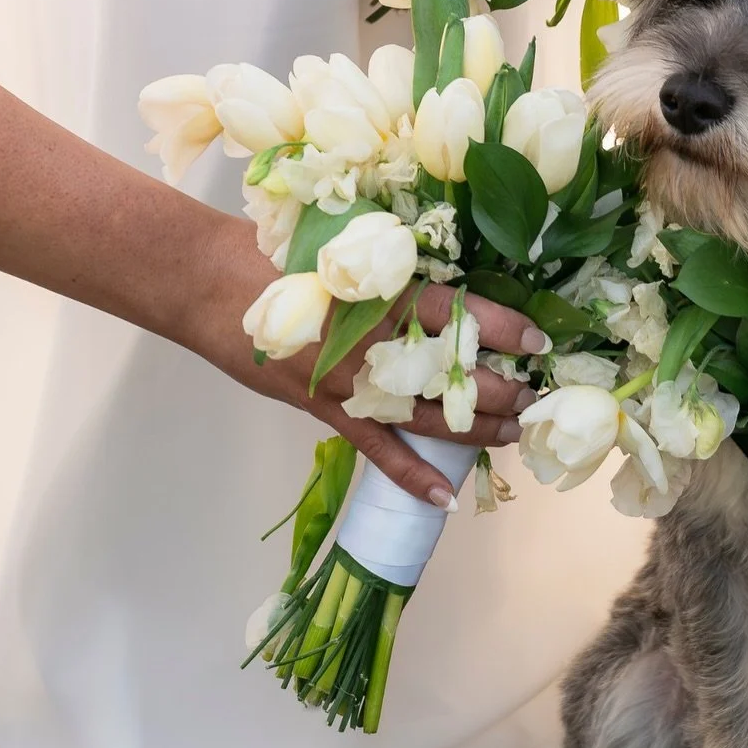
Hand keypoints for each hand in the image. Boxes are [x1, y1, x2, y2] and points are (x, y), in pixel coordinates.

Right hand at [176, 213, 545, 506]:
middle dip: (502, 388)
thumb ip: (394, 271)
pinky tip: (444, 497)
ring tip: (512, 434)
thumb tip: (452, 285)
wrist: (207, 281)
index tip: (540, 343)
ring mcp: (348, 381)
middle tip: (536, 395)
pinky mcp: (323, 408)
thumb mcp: (346, 250)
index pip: (460, 313)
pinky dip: (410, 475)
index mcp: (384, 291)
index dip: (505, 330)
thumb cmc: (277, 253)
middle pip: (454, 373)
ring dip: (474, 430)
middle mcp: (374, 340)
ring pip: (426, 415)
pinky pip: (376, 449)